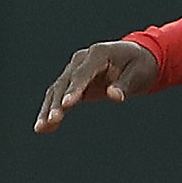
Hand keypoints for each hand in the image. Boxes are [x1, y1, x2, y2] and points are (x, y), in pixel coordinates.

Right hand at [34, 40, 158, 132]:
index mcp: (98, 54)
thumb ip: (125, 85)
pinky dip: (51, 110)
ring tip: (40, 128)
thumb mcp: (139, 73)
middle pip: (65, 82)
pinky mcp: (74, 82)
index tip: (67, 104)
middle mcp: (82, 59)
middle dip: (58, 102)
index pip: (82, 73)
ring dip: (48, 109)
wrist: (138, 57)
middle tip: (52, 120)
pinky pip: (59, 96)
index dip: (74, 89)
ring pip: (57, 90)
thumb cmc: (141, 65)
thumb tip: (114, 97)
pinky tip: (45, 128)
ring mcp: (75, 70)